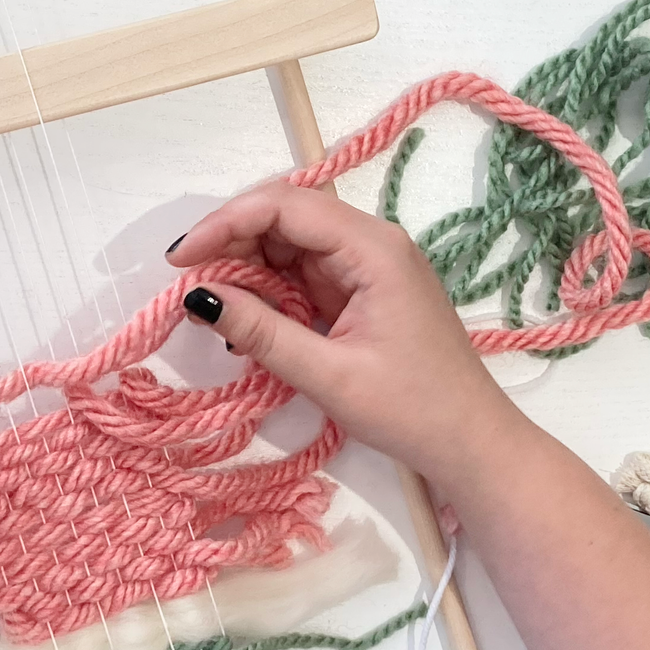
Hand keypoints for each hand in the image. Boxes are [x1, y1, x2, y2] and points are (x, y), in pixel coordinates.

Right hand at [167, 183, 525, 484]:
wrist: (469, 443)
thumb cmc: (410, 409)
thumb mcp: (329, 375)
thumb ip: (261, 331)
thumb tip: (196, 297)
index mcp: (373, 249)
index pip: (285, 206)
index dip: (225, 223)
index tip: (179, 261)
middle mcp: (371, 244)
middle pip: (285, 218)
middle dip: (231, 246)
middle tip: (189, 289)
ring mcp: (367, 268)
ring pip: (290, 247)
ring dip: (246, 272)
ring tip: (214, 313)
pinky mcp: (362, 293)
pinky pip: (303, 277)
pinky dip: (269, 295)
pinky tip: (246, 325)